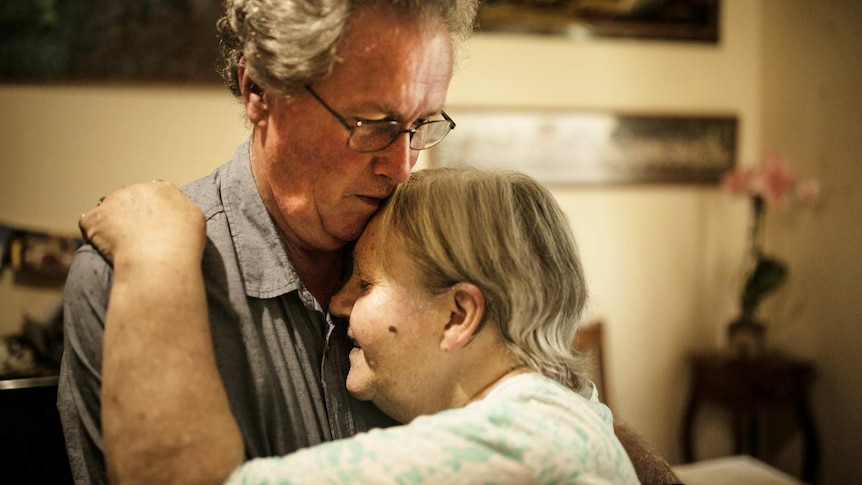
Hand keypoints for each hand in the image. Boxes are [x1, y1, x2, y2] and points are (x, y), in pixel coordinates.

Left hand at [79, 180, 205, 264]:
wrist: (159, 260)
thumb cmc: (182, 244)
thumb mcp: (195, 219)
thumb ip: (181, 208)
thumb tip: (172, 209)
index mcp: (163, 190)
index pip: (154, 194)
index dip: (152, 210)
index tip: (154, 226)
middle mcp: (137, 189)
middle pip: (130, 200)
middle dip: (131, 216)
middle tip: (138, 241)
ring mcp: (113, 202)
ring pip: (109, 210)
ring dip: (112, 225)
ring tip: (123, 248)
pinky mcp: (94, 218)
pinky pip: (89, 224)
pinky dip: (94, 235)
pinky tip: (107, 250)